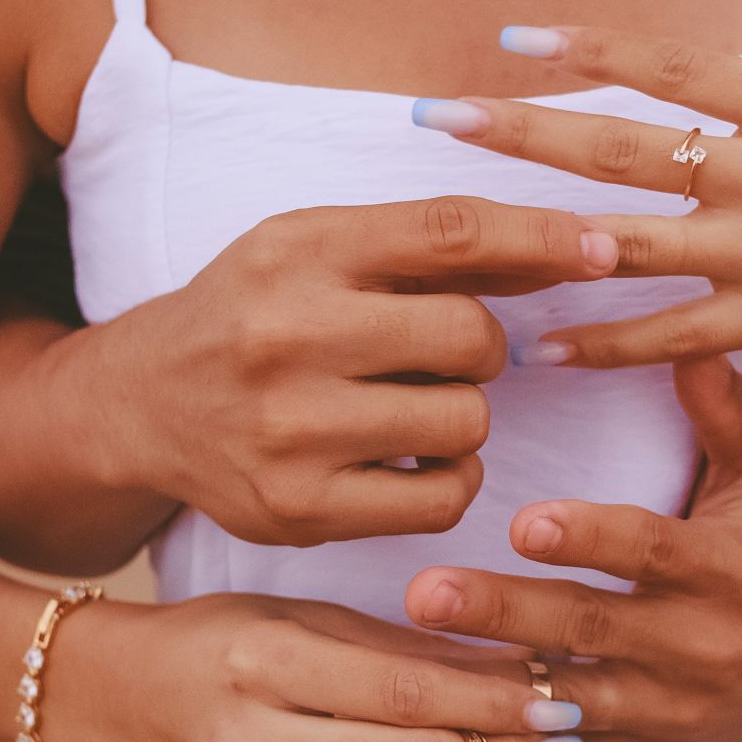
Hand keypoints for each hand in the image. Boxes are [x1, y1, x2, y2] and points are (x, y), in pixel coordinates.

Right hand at [66, 197, 617, 545]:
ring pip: (465, 422)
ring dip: (464, 417)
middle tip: (445, 357)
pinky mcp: (298, 508)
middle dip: (483, 348)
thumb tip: (570, 243)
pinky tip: (405, 464)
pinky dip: (448, 481)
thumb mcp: (314, 251)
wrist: (139, 405)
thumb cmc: (253, 317)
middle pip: (470, 336)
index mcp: (299, 250)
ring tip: (411, 410)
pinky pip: (442, 497)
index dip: (542, 237)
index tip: (603, 249)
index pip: (448, 232)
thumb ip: (423, 250)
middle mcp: (287, 333)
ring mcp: (290, 428)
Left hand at [401, 356, 741, 741]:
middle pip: (592, 629)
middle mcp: (704, 646)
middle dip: (504, 613)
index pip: (651, 552)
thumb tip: (687, 341)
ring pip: (575, 705)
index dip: (590, 539)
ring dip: (495, 690)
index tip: (523, 521)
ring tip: (414, 671)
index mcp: (729, 570)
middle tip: (422, 593)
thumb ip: (726, 407)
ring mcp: (676, 707)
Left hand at [410, 0, 741, 399]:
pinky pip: (670, 335)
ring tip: (464, 236)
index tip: (518, 37)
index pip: (676, 66)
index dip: (591, 47)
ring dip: (541, 236)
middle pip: (622, 145)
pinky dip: (606, 343)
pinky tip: (545, 347)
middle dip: (524, 128)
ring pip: (628, 239)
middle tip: (440, 117)